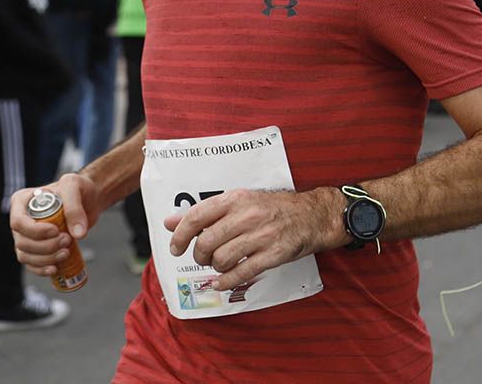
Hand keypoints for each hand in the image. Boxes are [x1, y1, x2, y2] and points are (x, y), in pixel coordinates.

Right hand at [10, 173, 101, 276]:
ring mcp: (26, 236)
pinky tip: (55, 268)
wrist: (89, 201)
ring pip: (25, 256)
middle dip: (45, 247)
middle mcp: (21, 220)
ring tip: (65, 253)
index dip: (35, 231)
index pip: (18, 222)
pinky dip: (41, 269)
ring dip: (45, 259)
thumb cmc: (78, 189)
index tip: (56, 231)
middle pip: (22, 242)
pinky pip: (31, 265)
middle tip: (67, 240)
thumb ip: (74, 207)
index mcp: (22, 201)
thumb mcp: (75, 187)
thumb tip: (77, 234)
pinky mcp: (36, 249)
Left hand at [163, 187, 341, 292]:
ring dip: (215, 268)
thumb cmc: (272, 208)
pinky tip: (222, 282)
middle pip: (206, 241)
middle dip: (199, 255)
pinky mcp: (273, 254)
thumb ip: (204, 212)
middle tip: (203, 257)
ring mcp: (261, 235)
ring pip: (221, 259)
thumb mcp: (239, 202)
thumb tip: (170, 222)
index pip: (197, 216)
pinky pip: (241, 273)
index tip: (175, 248)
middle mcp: (247, 215)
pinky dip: (226, 282)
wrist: (311, 215)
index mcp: (235, 198)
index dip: (180, 235)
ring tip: (220, 264)